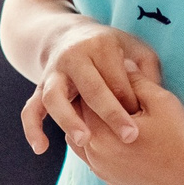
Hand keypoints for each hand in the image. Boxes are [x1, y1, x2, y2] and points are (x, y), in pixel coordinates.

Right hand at [26, 22, 163, 153]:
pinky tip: (40, 148)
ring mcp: (53, 73)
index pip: (117, 79)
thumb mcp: (135, 49)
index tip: (146, 123)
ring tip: (84, 141)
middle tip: (130, 137)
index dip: (132, 102)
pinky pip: (30, 109)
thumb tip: (153, 98)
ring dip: (69, 120)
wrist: (67, 36)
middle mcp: (73, 57)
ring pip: (55, 97)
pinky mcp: (39, 87)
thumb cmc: (111, 49)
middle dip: (110, 113)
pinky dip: (32, 128)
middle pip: (91, 87)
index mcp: (100, 46)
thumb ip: (147, 72)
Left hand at [68, 81, 183, 184]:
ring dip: (91, 127)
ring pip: (83, 143)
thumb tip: (122, 63)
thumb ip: (136, 81)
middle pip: (79, 122)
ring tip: (107, 113)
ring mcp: (102, 172)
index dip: (94, 85)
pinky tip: (116, 136)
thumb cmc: (179, 137)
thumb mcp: (160, 101)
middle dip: (89, 106)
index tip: (102, 74)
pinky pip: (95, 160)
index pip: (83, 101)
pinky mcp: (112, 182)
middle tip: (102, 90)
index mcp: (101, 133)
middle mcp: (94, 156)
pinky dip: (100, 146)